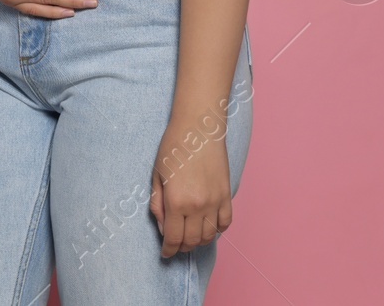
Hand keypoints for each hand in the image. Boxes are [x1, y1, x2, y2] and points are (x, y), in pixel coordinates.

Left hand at [149, 121, 232, 256]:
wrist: (199, 128)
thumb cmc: (173, 147)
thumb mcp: (156, 175)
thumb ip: (157, 204)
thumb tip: (163, 227)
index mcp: (177, 201)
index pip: (173, 238)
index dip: (168, 250)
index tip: (165, 253)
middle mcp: (198, 206)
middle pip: (192, 241)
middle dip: (182, 247)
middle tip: (175, 244)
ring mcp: (215, 202)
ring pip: (210, 235)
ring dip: (199, 240)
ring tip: (189, 236)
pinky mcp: (227, 195)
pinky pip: (225, 222)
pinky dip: (217, 230)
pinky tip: (208, 227)